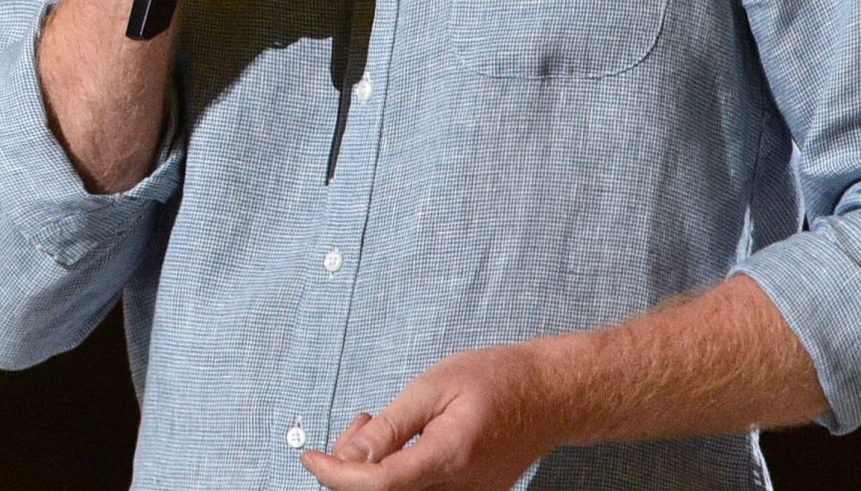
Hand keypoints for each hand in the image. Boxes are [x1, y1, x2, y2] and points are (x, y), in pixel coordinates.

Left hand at [301, 344, 560, 490]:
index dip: (334, 474)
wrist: (550, 396)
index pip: (375, 485)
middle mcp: (458, 488)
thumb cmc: (499, 380)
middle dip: (352, 464)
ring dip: (374, 466)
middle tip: (360, 421)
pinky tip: (403, 439)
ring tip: (380, 422)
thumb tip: (349, 455)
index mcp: (448, 457)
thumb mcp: (434, 386)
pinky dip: (397, 470)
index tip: (310, 457)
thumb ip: (389, 427)